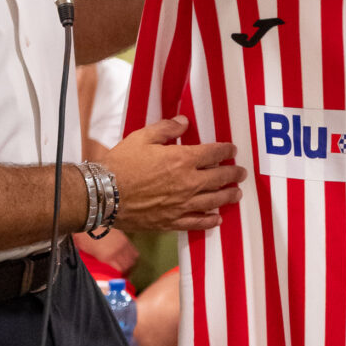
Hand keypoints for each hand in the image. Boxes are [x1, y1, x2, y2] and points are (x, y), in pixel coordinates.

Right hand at [106, 117, 244, 233]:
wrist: (104, 194)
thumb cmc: (121, 164)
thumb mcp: (143, 137)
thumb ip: (166, 128)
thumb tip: (184, 122)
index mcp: (182, 160)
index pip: (214, 154)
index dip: (226, 151)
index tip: (232, 150)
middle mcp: (188, 183)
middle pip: (220, 179)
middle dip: (233, 174)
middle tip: (241, 173)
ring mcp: (182, 205)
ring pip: (214, 201)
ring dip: (228, 197)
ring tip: (236, 194)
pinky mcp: (172, 221)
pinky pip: (197, 223)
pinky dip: (209, 221)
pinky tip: (216, 220)